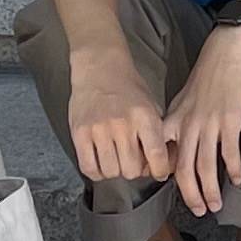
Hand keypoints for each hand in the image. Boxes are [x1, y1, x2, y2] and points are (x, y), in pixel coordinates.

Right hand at [65, 40, 171, 188]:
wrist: (99, 68)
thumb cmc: (127, 87)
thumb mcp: (151, 105)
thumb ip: (156, 133)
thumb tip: (161, 163)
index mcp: (145, 117)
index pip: (157, 156)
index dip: (160, 171)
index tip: (159, 172)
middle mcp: (122, 125)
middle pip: (131, 170)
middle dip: (135, 171)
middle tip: (133, 162)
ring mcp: (99, 130)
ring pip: (110, 171)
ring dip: (115, 171)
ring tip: (116, 159)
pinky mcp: (79, 133)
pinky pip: (88, 167)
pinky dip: (96, 172)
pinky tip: (101, 163)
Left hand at [163, 27, 240, 217]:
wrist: (226, 51)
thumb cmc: (207, 74)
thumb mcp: (183, 98)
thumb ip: (178, 123)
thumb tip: (177, 145)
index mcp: (174, 121)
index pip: (164, 157)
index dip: (169, 180)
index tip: (178, 193)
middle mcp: (187, 126)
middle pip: (184, 170)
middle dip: (191, 195)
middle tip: (199, 211)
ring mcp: (208, 124)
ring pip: (206, 166)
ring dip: (211, 190)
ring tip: (216, 204)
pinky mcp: (230, 120)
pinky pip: (229, 152)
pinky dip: (234, 168)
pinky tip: (237, 179)